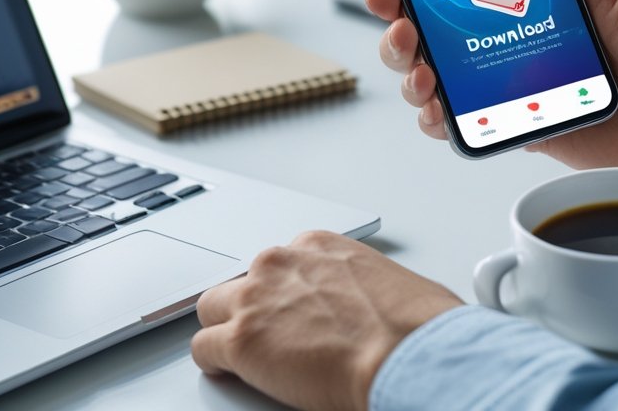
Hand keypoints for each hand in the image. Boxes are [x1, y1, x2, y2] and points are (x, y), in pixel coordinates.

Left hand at [191, 231, 462, 410]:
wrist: (405, 354)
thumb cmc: (413, 324)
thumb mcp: (391, 283)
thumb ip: (363, 288)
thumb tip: (373, 309)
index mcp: (319, 246)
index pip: (281, 264)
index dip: (283, 292)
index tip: (291, 311)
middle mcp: (282, 263)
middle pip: (242, 282)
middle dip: (251, 306)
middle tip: (267, 333)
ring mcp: (257, 300)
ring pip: (212, 309)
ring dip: (224, 328)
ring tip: (240, 351)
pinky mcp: (241, 341)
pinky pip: (204, 348)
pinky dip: (214, 362)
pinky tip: (227, 371)